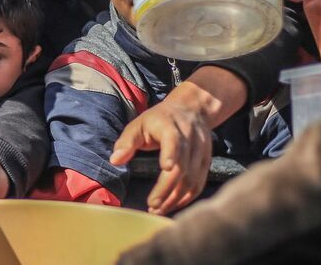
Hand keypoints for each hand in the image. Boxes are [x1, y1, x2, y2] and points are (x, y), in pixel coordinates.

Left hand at [110, 99, 211, 215]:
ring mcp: (201, 151)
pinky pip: (199, 183)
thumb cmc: (158, 120)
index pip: (174, 140)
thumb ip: (126, 142)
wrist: (191, 109)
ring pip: (192, 178)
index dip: (171, 153)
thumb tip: (115, 160)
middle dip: (167, 188)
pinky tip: (172, 206)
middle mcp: (190, 138)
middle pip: (182, 166)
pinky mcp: (206, 161)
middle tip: (152, 205)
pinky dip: (187, 197)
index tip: (165, 167)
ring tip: (158, 210)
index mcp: (170, 126)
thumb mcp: (139, 124)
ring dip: (176, 198)